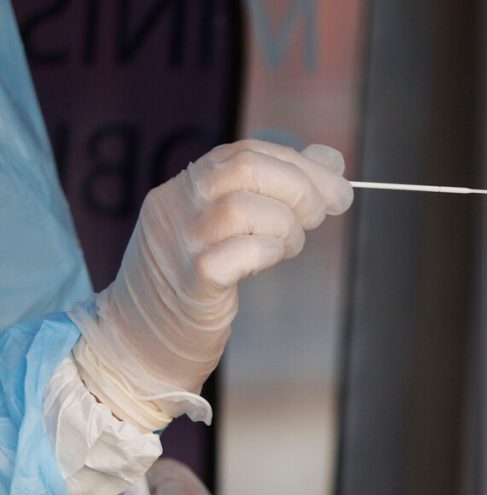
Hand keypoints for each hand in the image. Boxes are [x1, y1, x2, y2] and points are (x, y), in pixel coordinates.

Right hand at [70, 140, 352, 429]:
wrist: (138, 341)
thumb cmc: (193, 279)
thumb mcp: (230, 224)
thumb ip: (276, 188)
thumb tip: (331, 161)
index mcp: (188, 185)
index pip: (249, 152)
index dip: (302, 165)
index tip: (338, 188)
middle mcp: (177, 205)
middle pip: (246, 168)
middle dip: (301, 188)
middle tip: (320, 216)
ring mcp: (179, 244)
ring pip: (242, 208)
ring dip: (285, 226)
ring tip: (287, 247)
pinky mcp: (188, 285)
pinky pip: (233, 256)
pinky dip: (265, 253)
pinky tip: (267, 262)